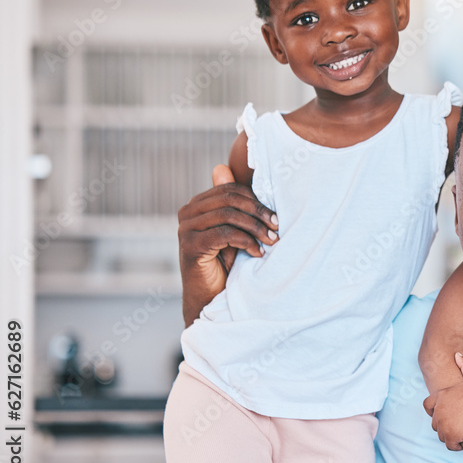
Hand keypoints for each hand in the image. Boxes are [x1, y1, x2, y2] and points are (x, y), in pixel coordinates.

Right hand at [178, 165, 277, 323]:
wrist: (210, 296)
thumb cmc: (225, 262)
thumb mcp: (234, 230)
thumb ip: (233, 204)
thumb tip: (223, 167)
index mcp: (198, 204)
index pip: (231, 189)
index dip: (256, 200)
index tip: (276, 217)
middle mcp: (187, 213)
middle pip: (230, 199)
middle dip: (259, 212)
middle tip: (277, 228)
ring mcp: (185, 228)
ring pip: (229, 215)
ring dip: (256, 228)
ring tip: (271, 241)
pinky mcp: (189, 245)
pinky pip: (223, 234)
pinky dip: (246, 241)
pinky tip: (257, 253)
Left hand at [423, 353, 462, 449]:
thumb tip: (457, 354)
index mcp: (442, 395)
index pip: (426, 405)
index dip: (433, 412)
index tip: (441, 416)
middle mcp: (439, 409)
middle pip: (435, 423)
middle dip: (445, 426)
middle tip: (458, 426)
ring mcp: (444, 422)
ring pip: (441, 435)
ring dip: (450, 436)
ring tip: (462, 434)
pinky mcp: (451, 434)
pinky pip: (448, 444)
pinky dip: (455, 445)